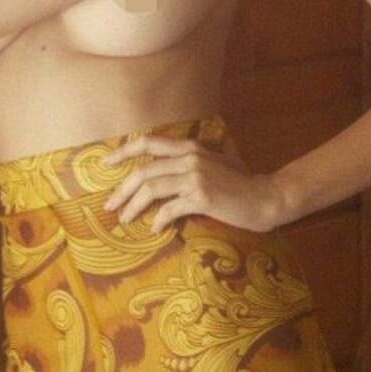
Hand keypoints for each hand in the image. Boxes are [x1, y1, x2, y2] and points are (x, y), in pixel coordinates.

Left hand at [100, 135, 292, 233]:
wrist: (266, 198)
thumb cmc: (241, 183)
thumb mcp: (216, 162)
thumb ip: (192, 160)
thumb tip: (166, 169)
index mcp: (190, 147)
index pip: (148, 142)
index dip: (122, 152)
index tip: (104, 165)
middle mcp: (190, 158)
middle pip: (143, 171)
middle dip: (121, 189)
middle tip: (109, 206)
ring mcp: (196, 177)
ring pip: (151, 189)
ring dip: (133, 207)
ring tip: (125, 220)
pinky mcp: (202, 197)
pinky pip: (169, 209)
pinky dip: (158, 220)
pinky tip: (154, 229)